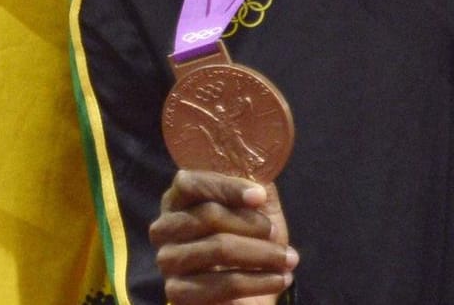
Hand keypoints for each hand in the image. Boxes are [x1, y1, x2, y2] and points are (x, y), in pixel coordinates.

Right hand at [150, 169, 295, 304]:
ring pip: (216, 248)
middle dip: (251, 224)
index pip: (189, 183)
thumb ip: (254, 188)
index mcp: (176, 201)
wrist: (249, 297)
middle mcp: (163, 228)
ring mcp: (167, 262)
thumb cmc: (249, 248)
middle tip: (278, 234)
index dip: (225, 187)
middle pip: (207, 215)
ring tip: (289, 259)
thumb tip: (261, 163)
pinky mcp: (177, 294)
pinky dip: (257, 281)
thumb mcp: (256, 213)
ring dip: (262, 253)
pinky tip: (279, 279)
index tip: (260, 196)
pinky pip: (222, 285)